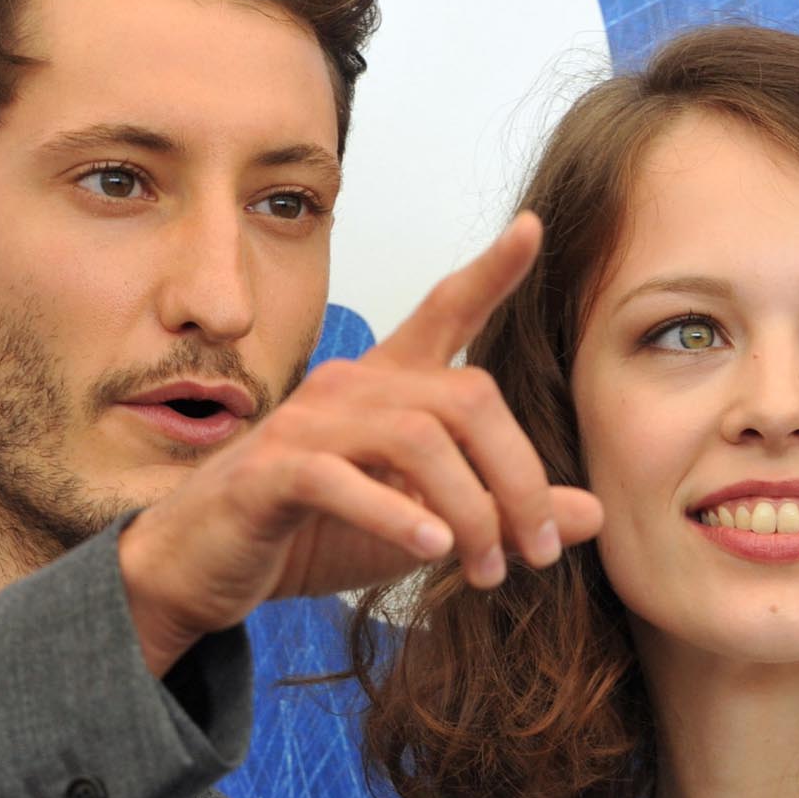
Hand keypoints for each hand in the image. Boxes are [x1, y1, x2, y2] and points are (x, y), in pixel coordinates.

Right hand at [115, 212, 601, 671]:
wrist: (205, 568)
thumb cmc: (311, 535)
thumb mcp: (423, 525)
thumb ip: (501, 512)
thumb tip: (593, 514)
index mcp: (385, 388)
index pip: (443, 312)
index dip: (489, 271)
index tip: (533, 228)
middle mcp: (349, 389)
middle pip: (467, 398)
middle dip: (519, 476)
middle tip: (538, 548)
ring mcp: (305, 425)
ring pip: (419, 440)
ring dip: (471, 510)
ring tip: (486, 569)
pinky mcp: (270, 474)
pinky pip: (344, 480)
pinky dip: (397, 515)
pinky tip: (433, 549)